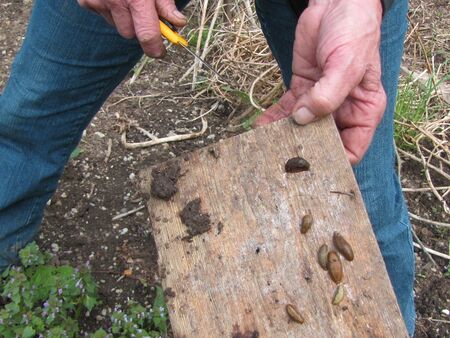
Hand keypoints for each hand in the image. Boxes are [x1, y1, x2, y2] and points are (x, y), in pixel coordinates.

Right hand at [78, 0, 185, 56]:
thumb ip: (164, 1)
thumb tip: (178, 23)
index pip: (147, 36)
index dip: (155, 48)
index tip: (160, 52)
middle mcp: (114, 2)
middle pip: (130, 34)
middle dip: (138, 27)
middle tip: (144, 12)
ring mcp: (96, 1)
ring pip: (116, 24)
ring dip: (124, 17)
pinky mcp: (85, 0)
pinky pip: (102, 14)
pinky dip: (109, 8)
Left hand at [255, 0, 385, 163]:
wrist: (335, 4)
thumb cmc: (354, 32)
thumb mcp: (347, 64)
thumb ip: (328, 94)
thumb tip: (304, 119)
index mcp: (363, 110)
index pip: (352, 149)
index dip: (334, 162)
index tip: (311, 168)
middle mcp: (342, 110)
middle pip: (322, 142)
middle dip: (303, 150)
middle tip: (280, 159)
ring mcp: (319, 101)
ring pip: (300, 127)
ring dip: (283, 136)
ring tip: (265, 145)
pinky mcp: (302, 90)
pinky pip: (286, 110)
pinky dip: (273, 118)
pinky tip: (260, 126)